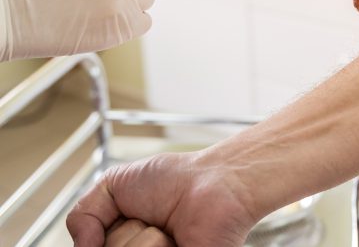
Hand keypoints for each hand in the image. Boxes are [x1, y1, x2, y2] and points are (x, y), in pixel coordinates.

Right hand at [67, 151, 258, 246]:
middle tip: (146, 221)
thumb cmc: (175, 180)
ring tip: (165, 230)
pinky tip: (177, 240)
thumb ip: (82, 215)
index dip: (98, 238)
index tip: (123, 220)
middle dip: (121, 235)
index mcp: (121, 242)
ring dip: (141, 240)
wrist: (214, 181)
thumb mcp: (112, 185)